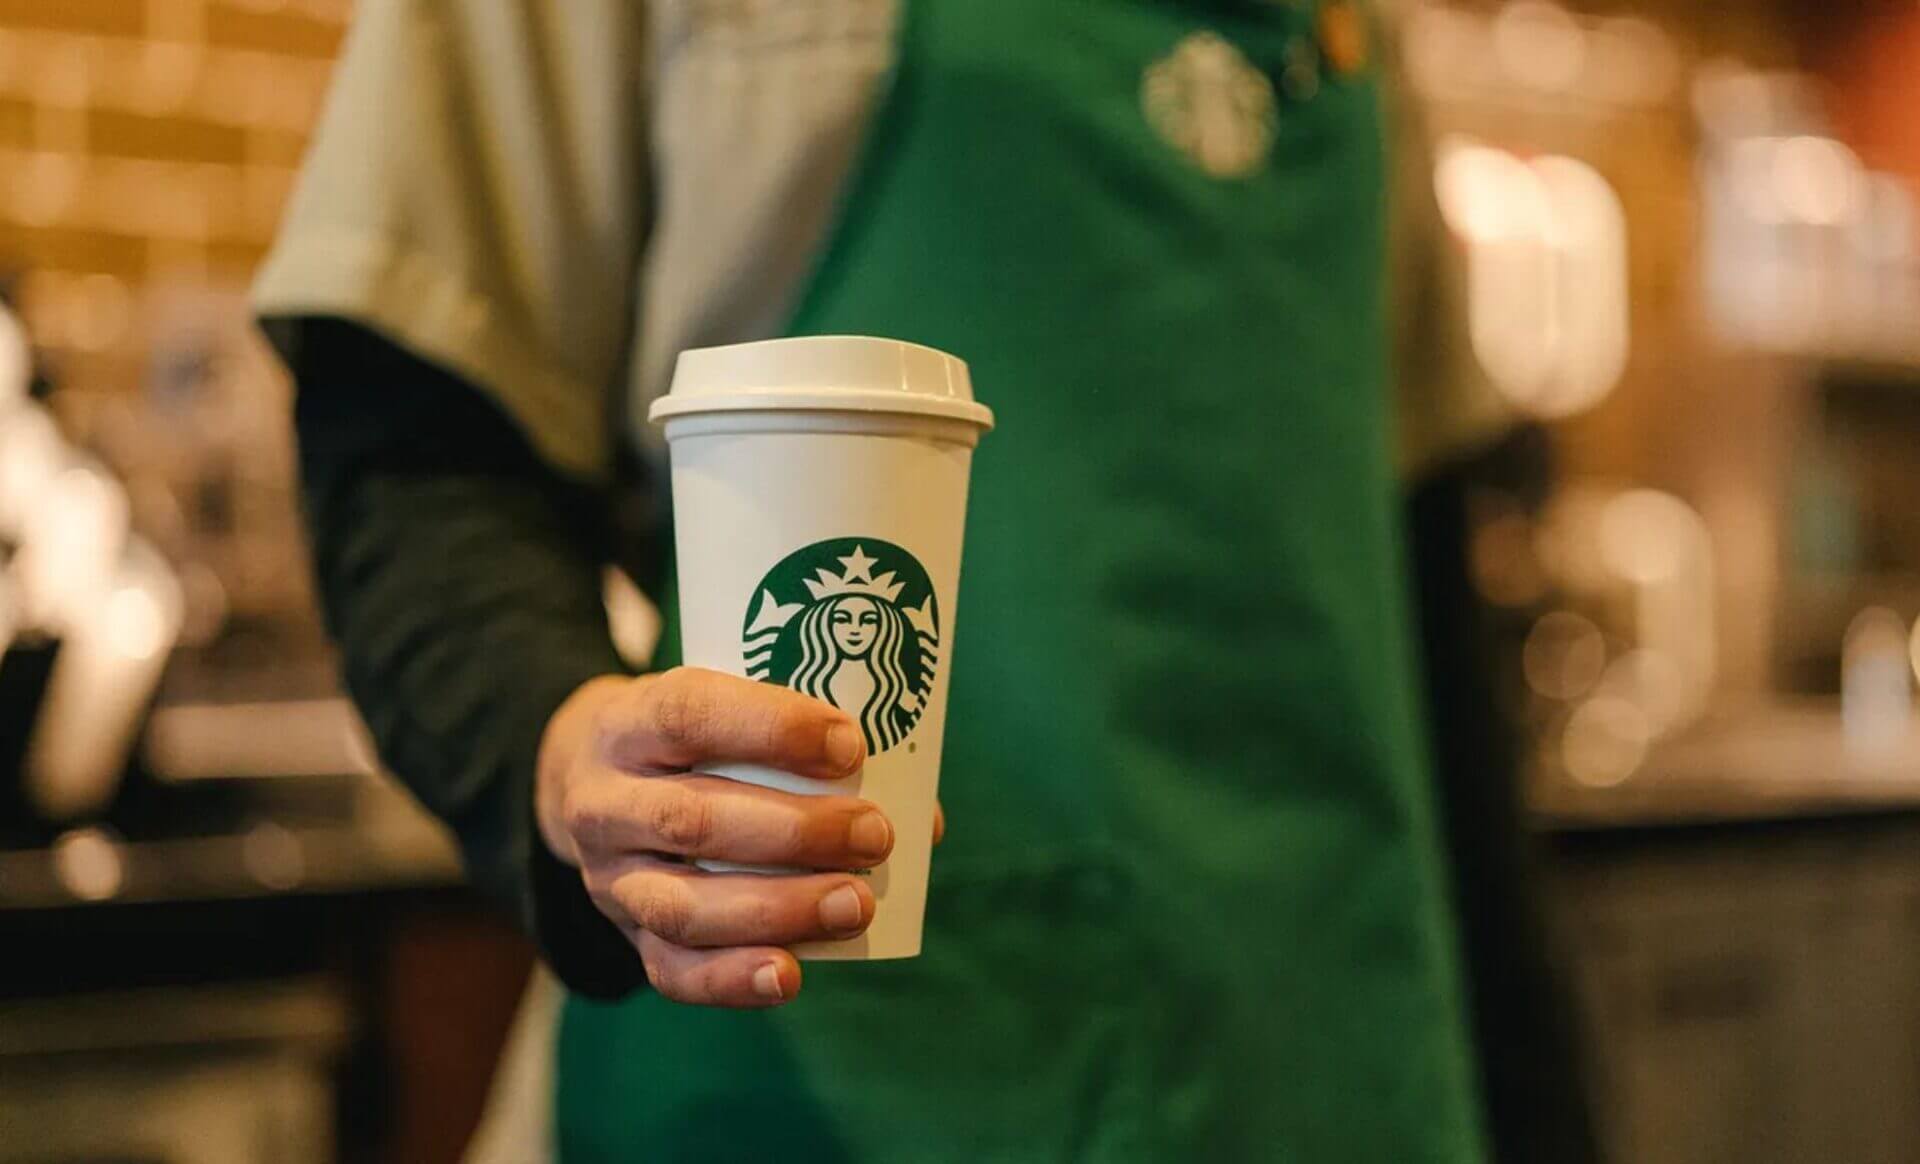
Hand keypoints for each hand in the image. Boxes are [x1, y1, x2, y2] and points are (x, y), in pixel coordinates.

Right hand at [538, 667, 896, 1007]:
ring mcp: (610, 877)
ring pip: (685, 905)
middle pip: (692, 820)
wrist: (584, 782)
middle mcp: (604, 802)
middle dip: (796, 833)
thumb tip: (923, 814)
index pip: (688, 715)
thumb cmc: (690, 739)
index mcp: (629, 723)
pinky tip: (791, 975)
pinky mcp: (627, 934)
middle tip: (876, 834)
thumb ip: (802, 746)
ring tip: (858, 905)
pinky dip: (733, 979)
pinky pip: (672, 970)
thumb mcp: (719, 707)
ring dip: (780, 909)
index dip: (771, 728)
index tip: (849, 743)